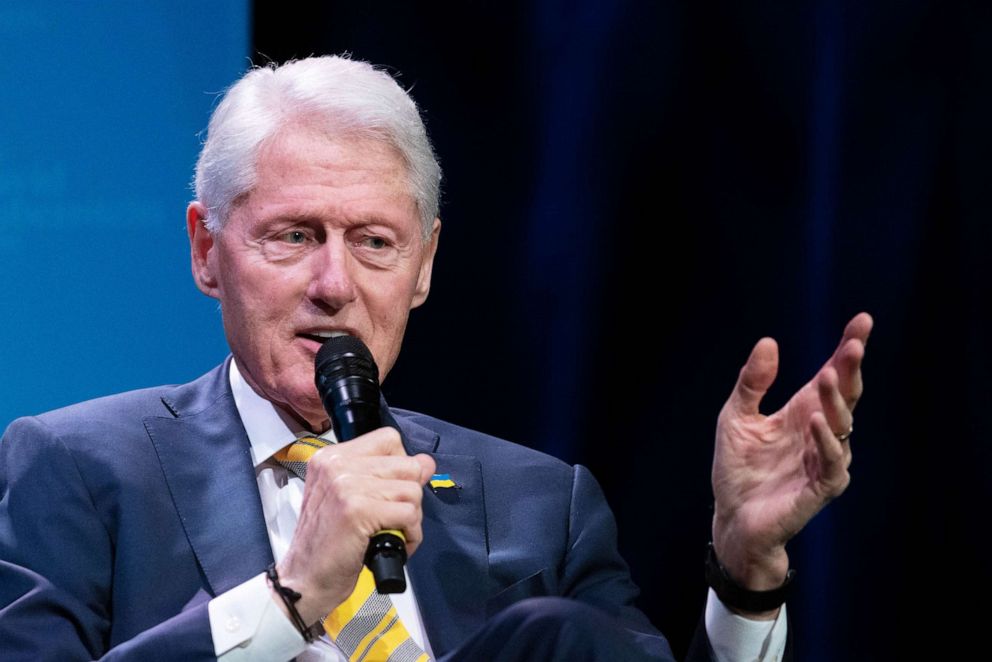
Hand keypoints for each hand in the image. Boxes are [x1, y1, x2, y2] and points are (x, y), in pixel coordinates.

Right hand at [274, 427, 435, 624]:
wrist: (303, 580)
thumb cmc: (327, 544)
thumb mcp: (351, 499)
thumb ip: (385, 476)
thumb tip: (426, 462)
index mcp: (332, 457)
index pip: (389, 439)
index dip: (400, 466)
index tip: (392, 490)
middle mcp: (337, 465)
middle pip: (406, 465)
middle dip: (410, 495)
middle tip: (394, 518)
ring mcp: (346, 485)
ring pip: (412, 490)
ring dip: (412, 518)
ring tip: (394, 532)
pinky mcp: (357, 510)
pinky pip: (409, 514)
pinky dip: (411, 535)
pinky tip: (396, 544)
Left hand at [711, 313, 871, 601]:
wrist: (732, 518)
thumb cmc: (738, 469)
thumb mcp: (736, 417)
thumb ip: (752, 383)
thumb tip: (769, 342)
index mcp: (803, 412)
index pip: (832, 375)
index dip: (847, 349)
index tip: (862, 321)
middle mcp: (819, 432)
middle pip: (845, 394)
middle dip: (851, 369)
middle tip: (855, 344)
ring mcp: (824, 459)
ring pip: (842, 424)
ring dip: (836, 400)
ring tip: (829, 376)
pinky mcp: (821, 487)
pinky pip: (832, 462)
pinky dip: (826, 441)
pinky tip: (817, 421)